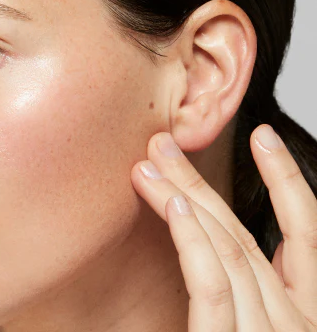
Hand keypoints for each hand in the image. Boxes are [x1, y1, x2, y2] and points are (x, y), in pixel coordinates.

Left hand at [131, 125, 316, 330]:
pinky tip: (174, 205)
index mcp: (301, 313)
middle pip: (245, 236)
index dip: (286, 181)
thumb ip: (239, 295)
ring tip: (148, 164)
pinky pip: (212, 286)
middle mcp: (294, 321)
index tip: (262, 136)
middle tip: (162, 144)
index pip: (304, 237)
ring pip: (227, 250)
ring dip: (184, 198)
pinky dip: (193, 242)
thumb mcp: (240, 327)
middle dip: (202, 183)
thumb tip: (213, 248)